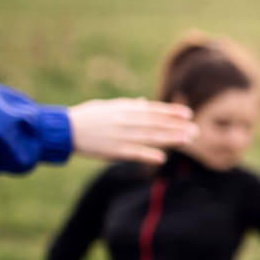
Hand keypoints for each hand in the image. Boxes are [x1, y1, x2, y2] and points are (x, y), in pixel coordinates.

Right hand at [69, 98, 196, 163]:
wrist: (64, 129)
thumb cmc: (87, 117)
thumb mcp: (107, 107)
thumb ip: (127, 106)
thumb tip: (142, 102)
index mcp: (124, 109)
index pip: (152, 110)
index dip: (171, 112)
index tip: (188, 114)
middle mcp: (125, 121)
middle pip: (156, 123)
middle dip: (176, 126)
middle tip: (196, 130)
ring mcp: (120, 135)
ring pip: (149, 137)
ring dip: (170, 139)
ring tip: (187, 141)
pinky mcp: (113, 150)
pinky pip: (133, 153)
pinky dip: (147, 155)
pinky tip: (162, 158)